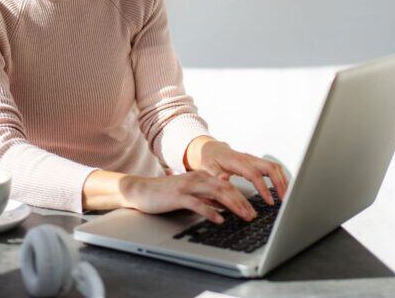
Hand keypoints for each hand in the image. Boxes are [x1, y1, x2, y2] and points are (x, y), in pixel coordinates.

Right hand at [121, 172, 258, 223]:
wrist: (142, 190)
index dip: (242, 198)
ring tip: (243, 216)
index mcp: (202, 176)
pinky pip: (198, 204)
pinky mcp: (178, 196)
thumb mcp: (190, 191)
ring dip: (232, 206)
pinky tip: (220, 219)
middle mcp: (197, 178)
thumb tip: (224, 196)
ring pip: (216, 194)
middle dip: (242, 202)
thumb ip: (206, 193)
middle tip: (253, 215)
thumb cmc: (166, 193)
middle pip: (225, 189)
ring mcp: (188, 186)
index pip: (227, 186)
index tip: (252, 209)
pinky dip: (211, 211)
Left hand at [189, 138, 288, 206]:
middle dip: (280, 183)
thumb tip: (223, 179)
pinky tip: (283, 188)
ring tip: (287, 196)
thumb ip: (215, 174)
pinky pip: (273, 168)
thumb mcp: (207, 167)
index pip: (255, 174)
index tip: (269, 201)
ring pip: (274, 167)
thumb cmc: (210, 160)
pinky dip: (280, 178)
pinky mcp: (257, 163)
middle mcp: (249, 159)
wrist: (211, 149)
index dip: (263, 188)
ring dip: (283, 180)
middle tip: (284, 199)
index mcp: (237, 161)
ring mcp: (254, 160)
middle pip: (271, 168)